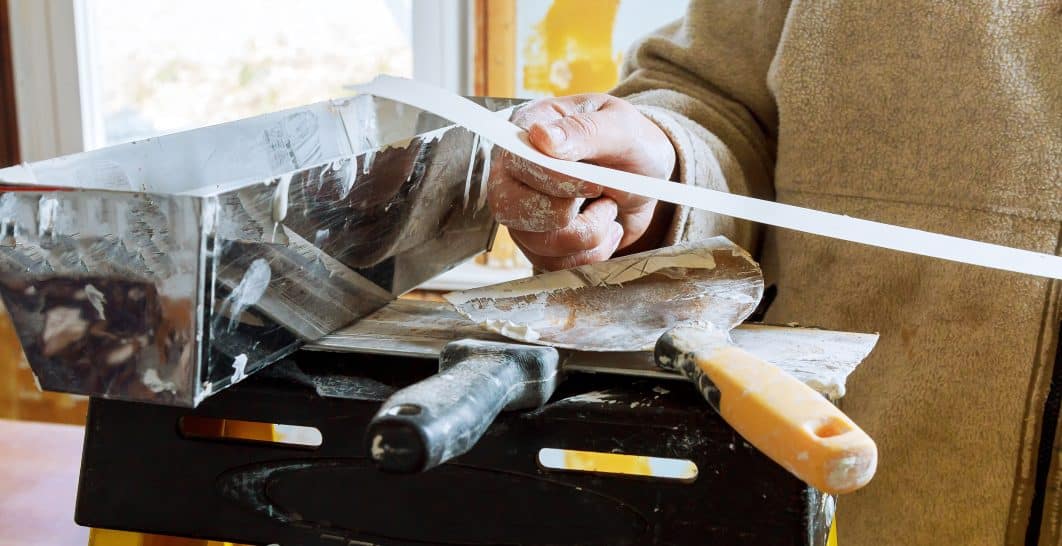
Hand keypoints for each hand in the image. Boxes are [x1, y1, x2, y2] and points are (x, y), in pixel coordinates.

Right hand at [487, 93, 675, 270]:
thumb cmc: (632, 146)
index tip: (595, 183)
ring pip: (535, 243)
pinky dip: (590, 253)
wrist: (648, 181)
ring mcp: (522, 209)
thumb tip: (541, 137)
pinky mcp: (538, 241)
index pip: (515, 162)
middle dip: (567, 215)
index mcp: (528, 129)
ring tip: (609, 209)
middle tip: (604, 197)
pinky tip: (605, 230)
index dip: (554, 181)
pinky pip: (552, 264)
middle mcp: (515, 171)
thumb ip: (584, 131)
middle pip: (509, 208)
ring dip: (588, 234)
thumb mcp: (621, 129)